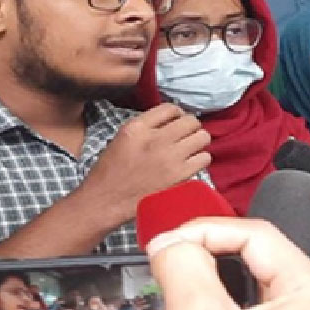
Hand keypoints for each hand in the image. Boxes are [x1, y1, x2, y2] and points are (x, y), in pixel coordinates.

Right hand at [83, 103, 211, 221]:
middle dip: (191, 127)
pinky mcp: (180, 176)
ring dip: (198, 141)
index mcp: (137, 127)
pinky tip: (191, 164)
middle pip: (191, 121)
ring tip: (190, 149)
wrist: (105, 201)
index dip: (177, 114)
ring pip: (202, 137)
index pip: (170, 108)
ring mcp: (169, 158)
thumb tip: (171, 121)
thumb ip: (146, 126)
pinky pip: (204, 158)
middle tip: (186, 136)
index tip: (177, 122)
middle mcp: (155, 140)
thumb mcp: (122, 138)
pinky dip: (200, 159)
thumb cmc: (111, 171)